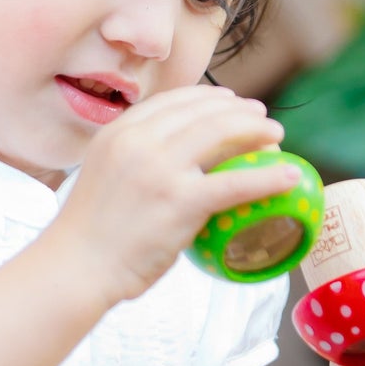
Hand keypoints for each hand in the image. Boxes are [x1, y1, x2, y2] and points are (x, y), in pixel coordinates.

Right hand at [43, 85, 303, 308]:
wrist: (75, 267)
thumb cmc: (89, 234)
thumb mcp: (104, 175)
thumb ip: (133, 159)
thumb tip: (171, 161)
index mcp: (119, 131)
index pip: (173, 101)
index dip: (209, 98)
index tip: (230, 102)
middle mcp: (139, 141)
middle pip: (203, 112)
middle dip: (239, 110)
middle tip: (263, 119)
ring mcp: (160, 169)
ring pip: (222, 135)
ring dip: (257, 131)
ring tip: (277, 137)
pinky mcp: (180, 201)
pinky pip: (235, 182)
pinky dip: (268, 176)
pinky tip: (288, 176)